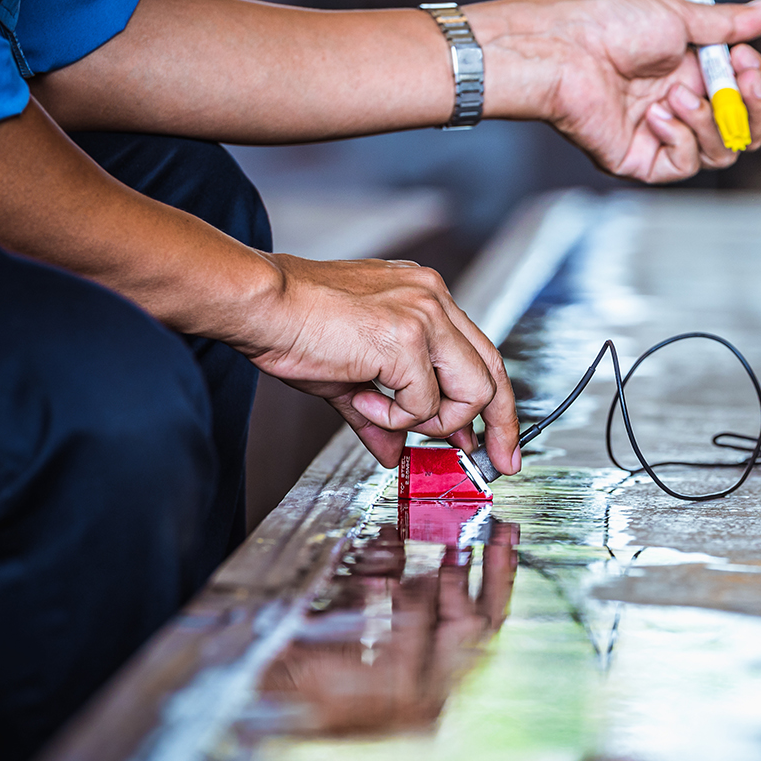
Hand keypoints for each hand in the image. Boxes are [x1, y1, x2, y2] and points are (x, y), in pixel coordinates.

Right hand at [235, 254, 521, 471]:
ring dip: (434, 421)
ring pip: (473, 391)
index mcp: (426, 297)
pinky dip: (394, 416)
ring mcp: (425, 315)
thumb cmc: (294, 327)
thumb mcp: (350, 376)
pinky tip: (361, 399)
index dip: (494, 402)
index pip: (481, 354)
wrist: (260, 303)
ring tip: (386, 415)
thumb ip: (382, 414)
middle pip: (494, 371)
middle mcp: (434, 299)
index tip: (495, 441)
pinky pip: (424, 403)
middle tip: (497, 462)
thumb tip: (395, 453)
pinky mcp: (408, 338)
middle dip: (500, 426)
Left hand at [468, 0, 760, 182]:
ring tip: (676, 93)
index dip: (756, 83)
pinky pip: (685, 165)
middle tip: (741, 81)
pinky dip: (681, 138)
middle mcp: (682, 107)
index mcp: (692, 74)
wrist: (566, 51)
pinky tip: (656, 114)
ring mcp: (663, 136)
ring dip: (710, 120)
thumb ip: (726, 23)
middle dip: (753, 108)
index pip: (746, 95)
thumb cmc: (610, 27)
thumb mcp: (679, 17)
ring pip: (721, 151)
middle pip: (744, 130)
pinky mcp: (643, 161)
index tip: (745, 59)